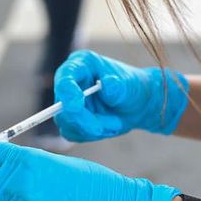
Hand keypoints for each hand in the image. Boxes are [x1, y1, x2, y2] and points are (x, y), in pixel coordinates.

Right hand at [54, 50, 188, 141]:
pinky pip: (73, 133)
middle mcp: (69, 82)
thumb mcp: (128, 85)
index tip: (77, 106)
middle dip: (83, 120)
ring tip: (115, 123)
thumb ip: (117, 86)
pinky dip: (91, 135)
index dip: (67, 93)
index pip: (65, 78)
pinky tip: (107, 126)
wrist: (137, 105)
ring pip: (68, 123)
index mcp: (80, 64)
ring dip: (92, 128)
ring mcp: (67, 102)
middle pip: (62, 106)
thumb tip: (106, 86)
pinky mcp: (70, 120)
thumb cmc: (131, 88)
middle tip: (101, 129)